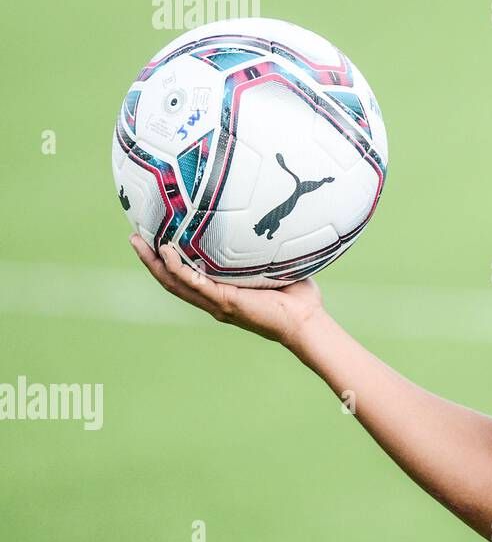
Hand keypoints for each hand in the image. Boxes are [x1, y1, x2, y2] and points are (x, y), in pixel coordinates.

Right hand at [129, 233, 324, 344]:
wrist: (307, 320)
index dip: (167, 261)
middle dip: (149, 259)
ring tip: (138, 241)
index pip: (186, 276)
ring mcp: (216, 302)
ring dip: (154, 262)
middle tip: (133, 237)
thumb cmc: (297, 296)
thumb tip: (269, 221)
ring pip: (174, 282)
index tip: (153, 239)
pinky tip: (166, 251)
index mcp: (221, 293)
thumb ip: (264, 251)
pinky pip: (194, 283)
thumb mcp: (273, 267)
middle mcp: (213, 299)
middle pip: (170, 279)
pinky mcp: (224, 302)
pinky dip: (178, 268)